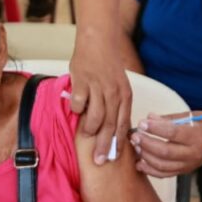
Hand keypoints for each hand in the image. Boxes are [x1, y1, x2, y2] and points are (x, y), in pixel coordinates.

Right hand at [69, 35, 131, 164]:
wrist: (98, 40)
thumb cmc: (107, 65)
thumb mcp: (119, 85)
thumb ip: (116, 105)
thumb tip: (111, 129)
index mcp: (125, 95)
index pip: (123, 124)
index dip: (119, 143)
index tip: (114, 158)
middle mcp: (114, 93)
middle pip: (110, 126)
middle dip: (105, 146)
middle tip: (99, 161)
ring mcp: (98, 88)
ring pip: (95, 118)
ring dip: (90, 129)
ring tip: (86, 133)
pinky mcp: (82, 82)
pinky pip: (78, 104)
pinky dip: (76, 109)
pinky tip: (76, 106)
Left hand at [130, 112, 201, 177]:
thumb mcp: (192, 115)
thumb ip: (170, 119)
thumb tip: (150, 117)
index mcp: (198, 136)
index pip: (172, 133)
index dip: (155, 128)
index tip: (142, 123)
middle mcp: (194, 153)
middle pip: (165, 151)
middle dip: (146, 143)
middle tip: (135, 135)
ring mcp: (190, 164)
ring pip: (163, 165)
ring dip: (146, 156)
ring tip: (136, 146)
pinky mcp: (185, 171)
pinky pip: (165, 174)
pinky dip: (151, 170)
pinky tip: (140, 162)